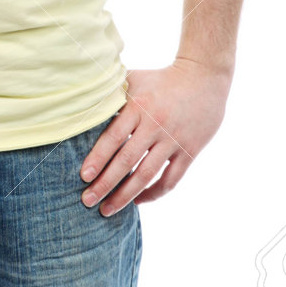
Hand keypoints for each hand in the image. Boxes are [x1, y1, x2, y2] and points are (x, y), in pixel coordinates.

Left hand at [79, 58, 232, 215]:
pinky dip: (154, 193)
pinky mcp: (190, 151)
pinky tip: (139, 200)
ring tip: (108, 209)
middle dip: (105, 184)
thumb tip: (83, 105)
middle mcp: (155, 124)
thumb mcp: (134, 79)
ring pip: (147, 175)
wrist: (203, 77)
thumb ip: (112, 94)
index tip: (83, 177)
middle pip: (126, 161)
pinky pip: (170, 179)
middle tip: (88, 200)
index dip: (97, 159)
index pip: (113, 137)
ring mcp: (173, 139)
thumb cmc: (160, 79)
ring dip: (126, 195)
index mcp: (138, 106)